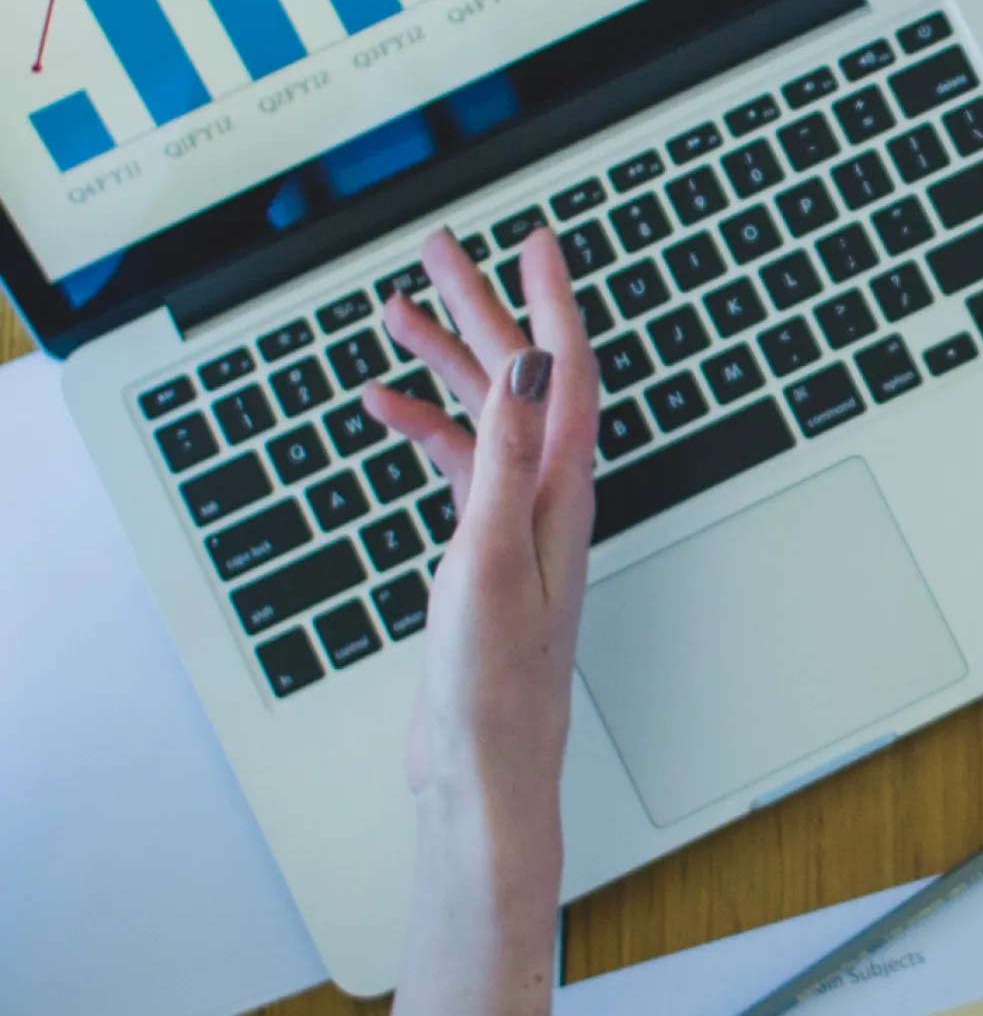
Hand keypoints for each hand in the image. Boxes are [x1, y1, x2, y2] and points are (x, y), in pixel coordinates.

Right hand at [368, 227, 598, 1015]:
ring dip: (447, 364)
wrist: (482, 774)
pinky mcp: (482, 559)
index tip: (534, 241)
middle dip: (484, 312)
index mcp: (562, 495)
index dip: (549, 303)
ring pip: (485, 421)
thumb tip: (527, 368)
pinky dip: (424, 432)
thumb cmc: (494, 689)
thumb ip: (508, 459)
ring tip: (399, 311)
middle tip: (442, 252)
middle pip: (522, 385)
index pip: (566, 375)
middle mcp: (549, 503)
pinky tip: (383, 408)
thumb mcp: (492, 558)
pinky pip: (457, 471)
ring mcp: (516, 528)